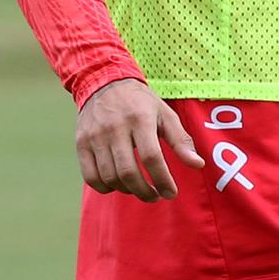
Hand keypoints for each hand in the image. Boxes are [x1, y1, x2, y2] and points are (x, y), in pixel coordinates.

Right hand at [75, 79, 205, 201]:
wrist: (103, 83)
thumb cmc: (141, 103)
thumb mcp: (165, 115)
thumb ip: (181, 140)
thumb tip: (198, 164)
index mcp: (140, 119)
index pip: (151, 157)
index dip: (163, 180)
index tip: (171, 192)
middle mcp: (115, 128)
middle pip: (128, 172)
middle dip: (145, 192)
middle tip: (157, 196)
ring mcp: (95, 137)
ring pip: (110, 177)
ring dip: (128, 191)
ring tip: (141, 190)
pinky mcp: (81, 144)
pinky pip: (90, 177)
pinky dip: (106, 188)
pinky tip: (119, 185)